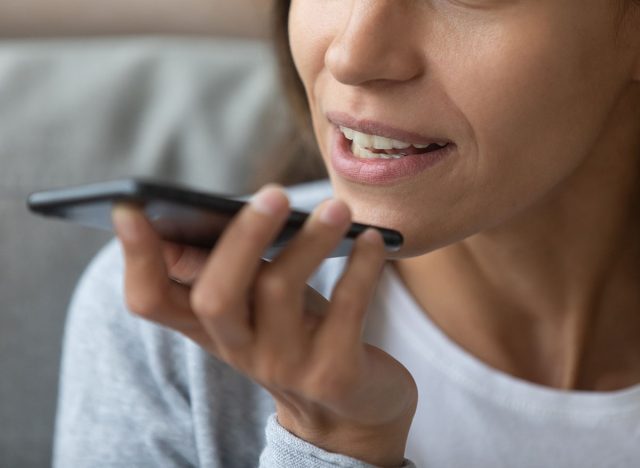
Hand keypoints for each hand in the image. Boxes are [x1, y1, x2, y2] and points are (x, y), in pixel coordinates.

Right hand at [112, 185, 417, 466]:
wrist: (347, 410)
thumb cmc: (297, 334)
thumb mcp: (254, 306)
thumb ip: (222, 268)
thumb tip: (184, 214)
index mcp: (209, 327)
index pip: (150, 300)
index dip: (136, 257)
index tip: (130, 207)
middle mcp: (238, 349)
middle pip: (216, 296)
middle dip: (242, 239)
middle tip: (275, 192)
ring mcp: (285, 366)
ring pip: (281, 292)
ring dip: (311, 242)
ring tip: (337, 208)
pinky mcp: (334, 374)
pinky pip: (347, 310)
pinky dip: (361, 269)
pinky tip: (372, 242)